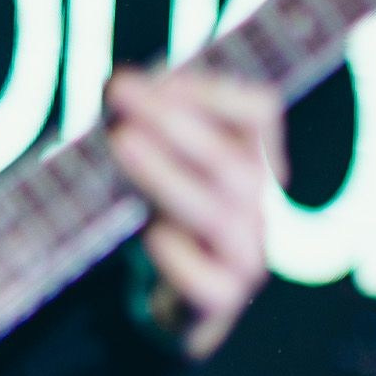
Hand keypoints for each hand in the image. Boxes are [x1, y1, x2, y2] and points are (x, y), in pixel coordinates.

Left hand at [105, 68, 281, 359]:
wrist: (180, 297)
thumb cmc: (166, 211)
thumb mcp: (163, 159)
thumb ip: (146, 123)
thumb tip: (115, 89)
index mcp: (255, 159)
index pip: (261, 113)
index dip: (212, 91)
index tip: (156, 77)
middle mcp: (259, 203)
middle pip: (235, 161)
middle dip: (175, 123)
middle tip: (120, 93)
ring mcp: (246, 253)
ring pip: (221, 216)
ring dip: (168, 175)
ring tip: (121, 142)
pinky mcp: (221, 298)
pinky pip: (210, 283)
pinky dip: (180, 256)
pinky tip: (150, 234)